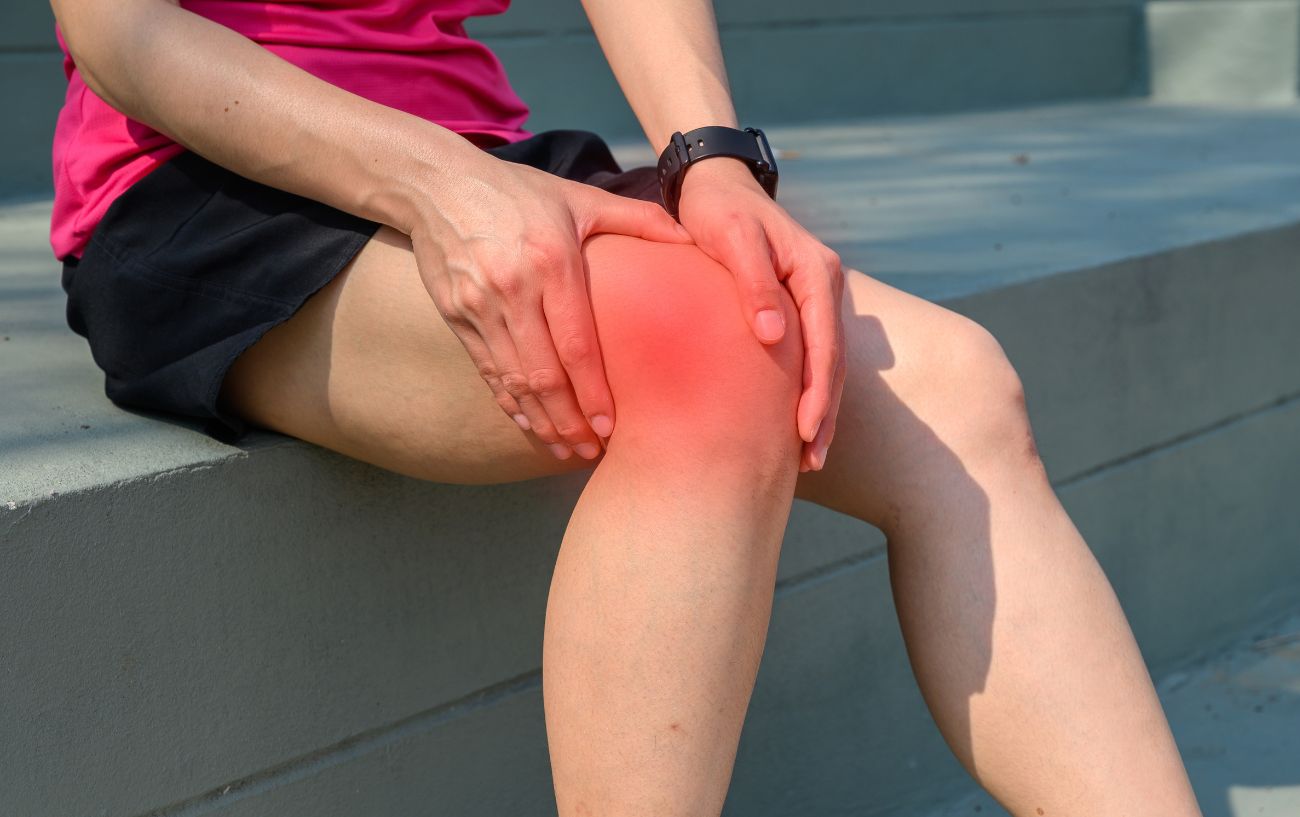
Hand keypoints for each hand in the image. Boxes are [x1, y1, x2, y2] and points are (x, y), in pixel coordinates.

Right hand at [407, 150, 693, 459]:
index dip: (592, 393)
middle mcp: (512, 288)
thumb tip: (692, 238)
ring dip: (539, 422)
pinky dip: (508, 403)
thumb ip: (639, 219)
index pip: (576, 344)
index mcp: (551, 260)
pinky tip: (529, 424)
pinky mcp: (456, 315)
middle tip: (589, 452)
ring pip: (512, 380)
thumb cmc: (519, 191)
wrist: (437, 184)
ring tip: (563, 450)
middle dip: (568, 422)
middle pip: (542, 375)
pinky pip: (486, 370)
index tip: (609, 428)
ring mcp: (479, 305)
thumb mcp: (581, 196)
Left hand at [676, 158, 846, 471]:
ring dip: (821, 408)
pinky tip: (794, 421)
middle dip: (825, 413)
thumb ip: (753, 282)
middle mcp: (826, 284)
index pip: (824, 342)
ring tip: (809, 456)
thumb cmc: (716, 210)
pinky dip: (808, 389)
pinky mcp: (799, 304)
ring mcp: (816, 295)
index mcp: (816, 271)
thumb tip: (774, 337)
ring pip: (826, 361)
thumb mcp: (731, 238)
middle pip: (832, 359)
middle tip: (812, 461)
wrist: (714, 185)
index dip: (818, 391)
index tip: (806, 431)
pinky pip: (812, 353)